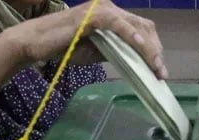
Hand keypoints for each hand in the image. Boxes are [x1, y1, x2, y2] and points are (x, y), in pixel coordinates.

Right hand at [18, 0, 167, 78]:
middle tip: (161, 73)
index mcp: (112, 15)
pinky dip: (132, 36)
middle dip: (156, 51)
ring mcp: (102, 9)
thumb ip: (117, 51)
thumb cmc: (64, 48)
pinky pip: (118, 25)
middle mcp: (110, 8)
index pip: (142, 29)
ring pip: (136, 26)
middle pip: (145, 27)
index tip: (160, 71)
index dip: (154, 49)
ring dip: (149, 49)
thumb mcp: (98, 51)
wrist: (36, 43)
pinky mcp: (93, 15)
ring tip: (155, 67)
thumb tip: (138, 61)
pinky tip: (141, 47)